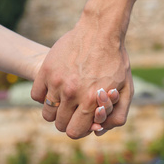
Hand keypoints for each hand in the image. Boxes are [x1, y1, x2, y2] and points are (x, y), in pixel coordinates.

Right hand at [31, 19, 133, 138]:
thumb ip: (117, 115)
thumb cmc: (115, 61)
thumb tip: (98, 131)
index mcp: (90, 101)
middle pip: (60, 125)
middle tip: (74, 110)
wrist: (100, 31)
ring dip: (55, 110)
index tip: (82, 121)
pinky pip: (36, 95)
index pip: (74, 132)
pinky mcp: (46, 70)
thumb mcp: (127, 90)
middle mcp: (71, 93)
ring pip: (47, 113)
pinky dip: (43, 96)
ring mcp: (56, 81)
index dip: (79, 129)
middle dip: (68, 121)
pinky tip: (55, 89)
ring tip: (65, 100)